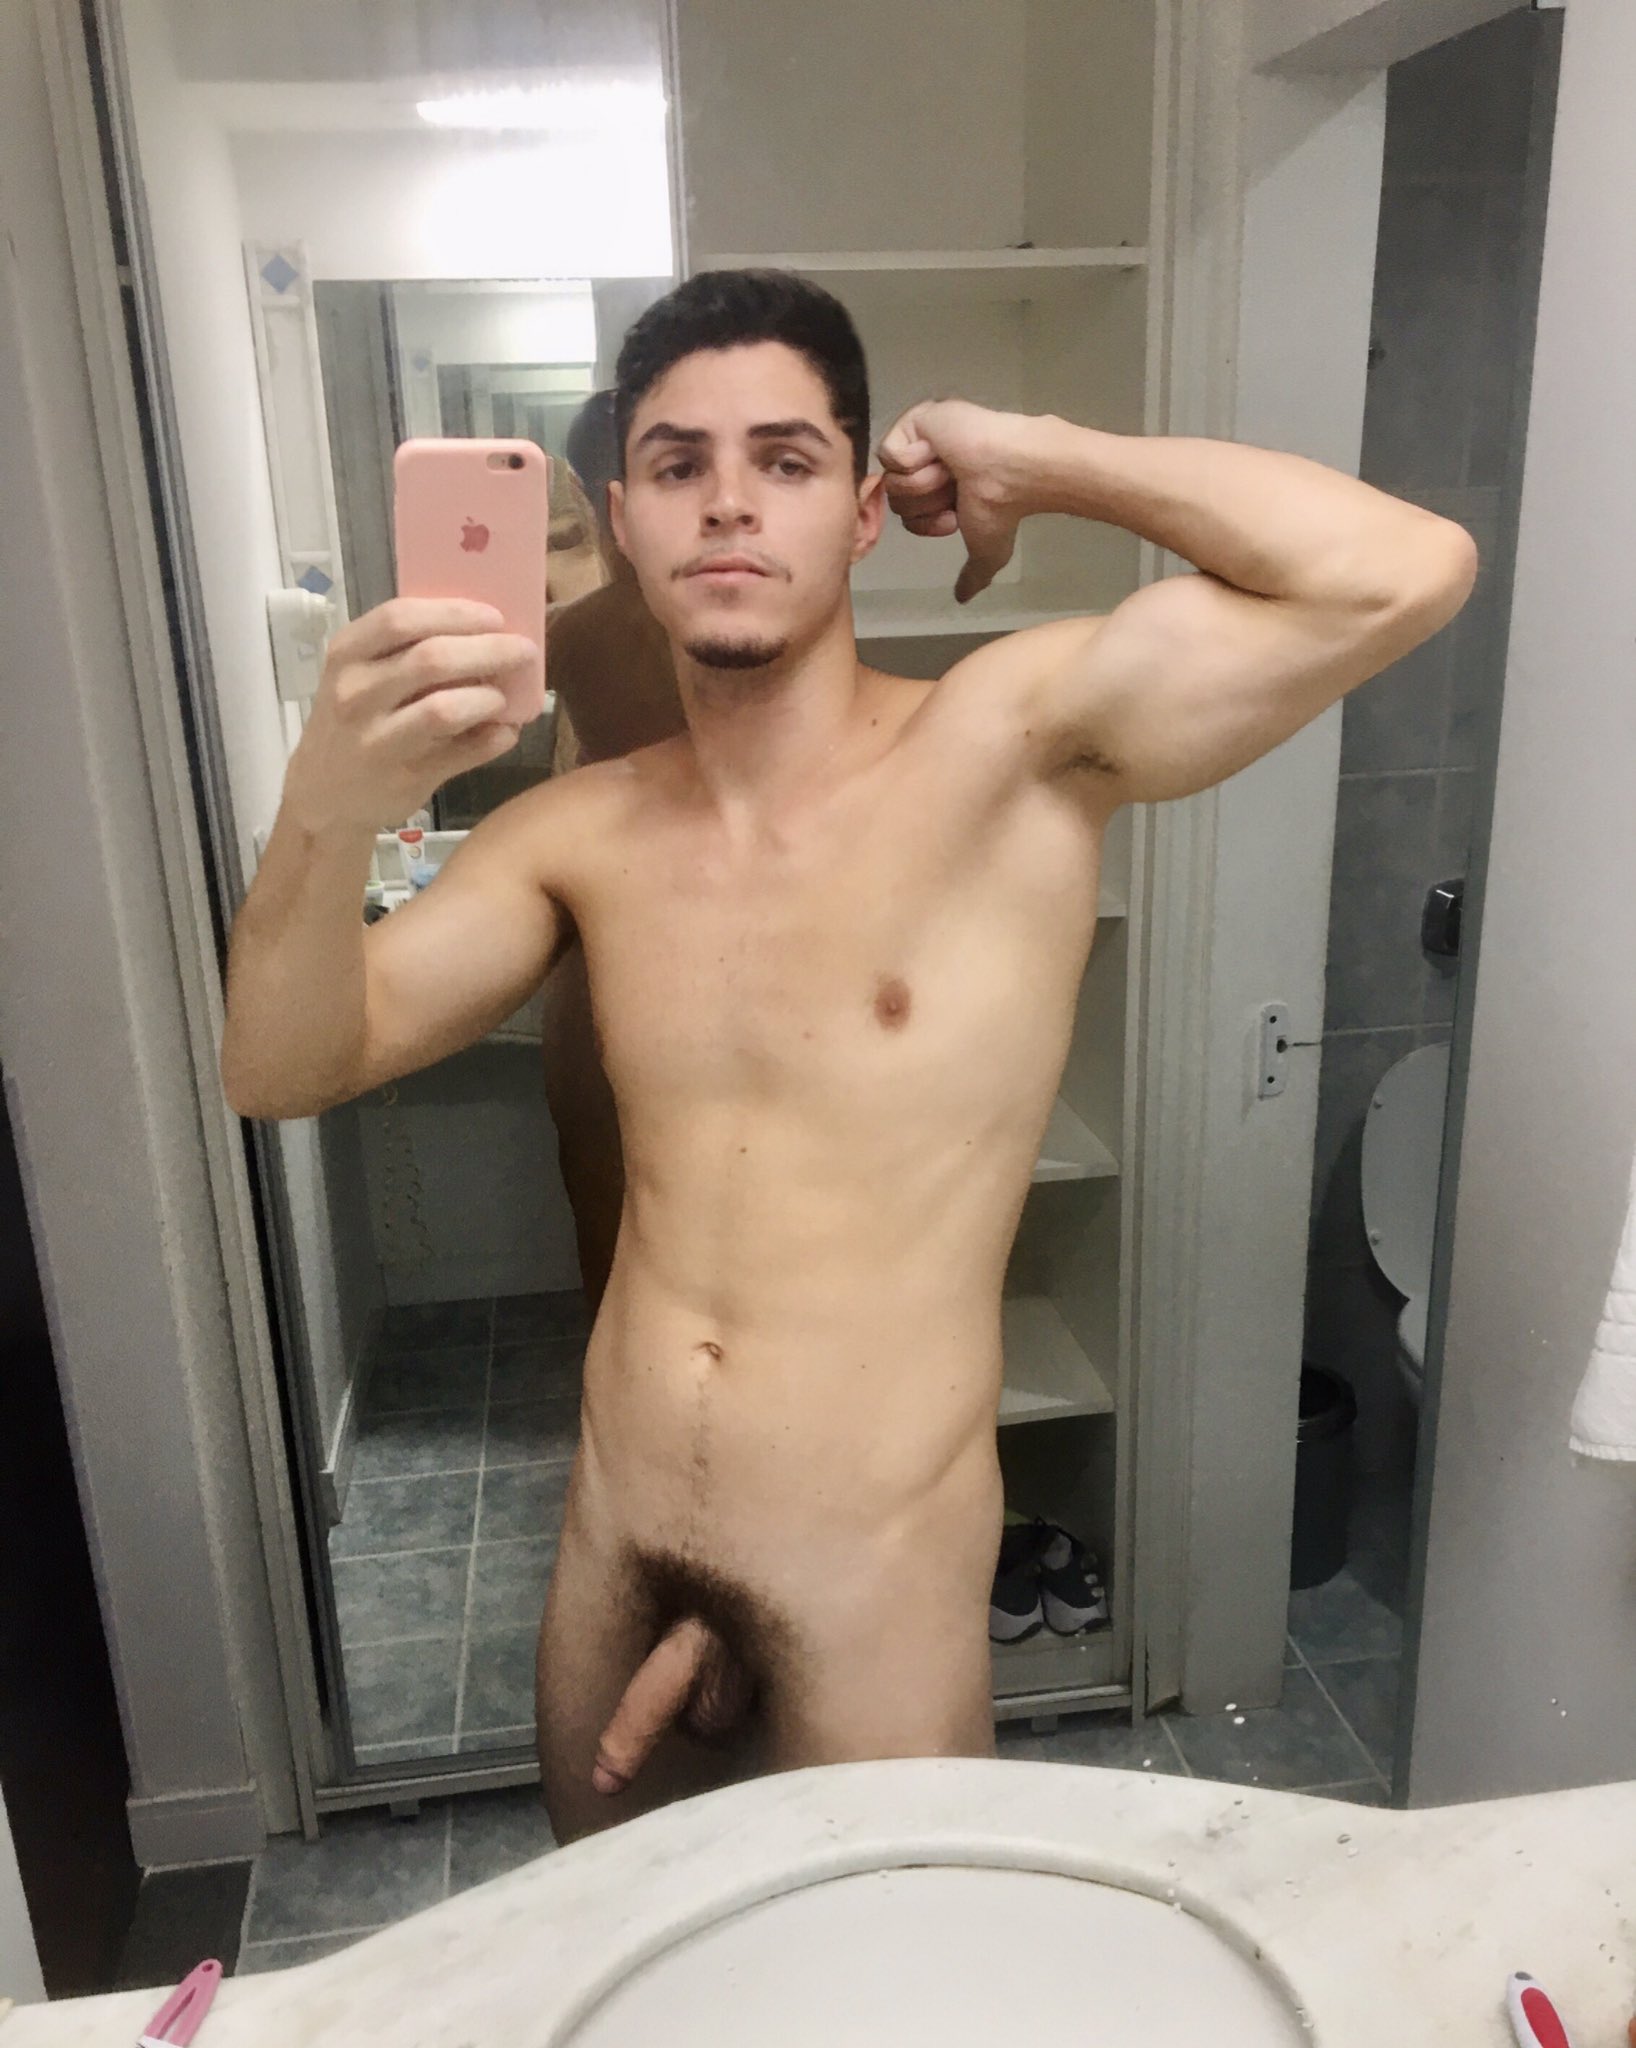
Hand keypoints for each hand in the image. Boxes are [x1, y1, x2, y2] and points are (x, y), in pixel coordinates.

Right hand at [284, 598, 537, 834]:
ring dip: (487, 698)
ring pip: (444, 709)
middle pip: (431, 659)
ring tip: (504, 697)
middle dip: (488, 650)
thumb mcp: (360, 675)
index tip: (494, 616)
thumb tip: (485, 630)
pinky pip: (461, 754)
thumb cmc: (354, 720)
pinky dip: (492, 740)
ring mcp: (378, 740)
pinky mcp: (404, 778)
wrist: (323, 793)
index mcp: (347, 654)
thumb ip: (406, 650)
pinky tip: (505, 733)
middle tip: (522, 650)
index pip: (400, 618)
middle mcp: (356, 694)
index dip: (454, 613)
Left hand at [876, 398, 1036, 602]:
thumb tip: (963, 598)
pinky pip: (890, 454)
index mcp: (939, 487)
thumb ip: (973, 574)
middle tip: (956, 489)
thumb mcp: (986, 550)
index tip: (955, 517)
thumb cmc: (1002, 508)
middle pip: (896, 498)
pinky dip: (916, 460)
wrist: (1012, 472)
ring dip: (927, 483)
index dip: (926, 523)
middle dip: (926, 502)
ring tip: (954, 470)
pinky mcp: (915, 420)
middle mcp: (928, 463)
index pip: (906, 515)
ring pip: (893, 479)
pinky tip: (943, 453)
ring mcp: (920, 438)